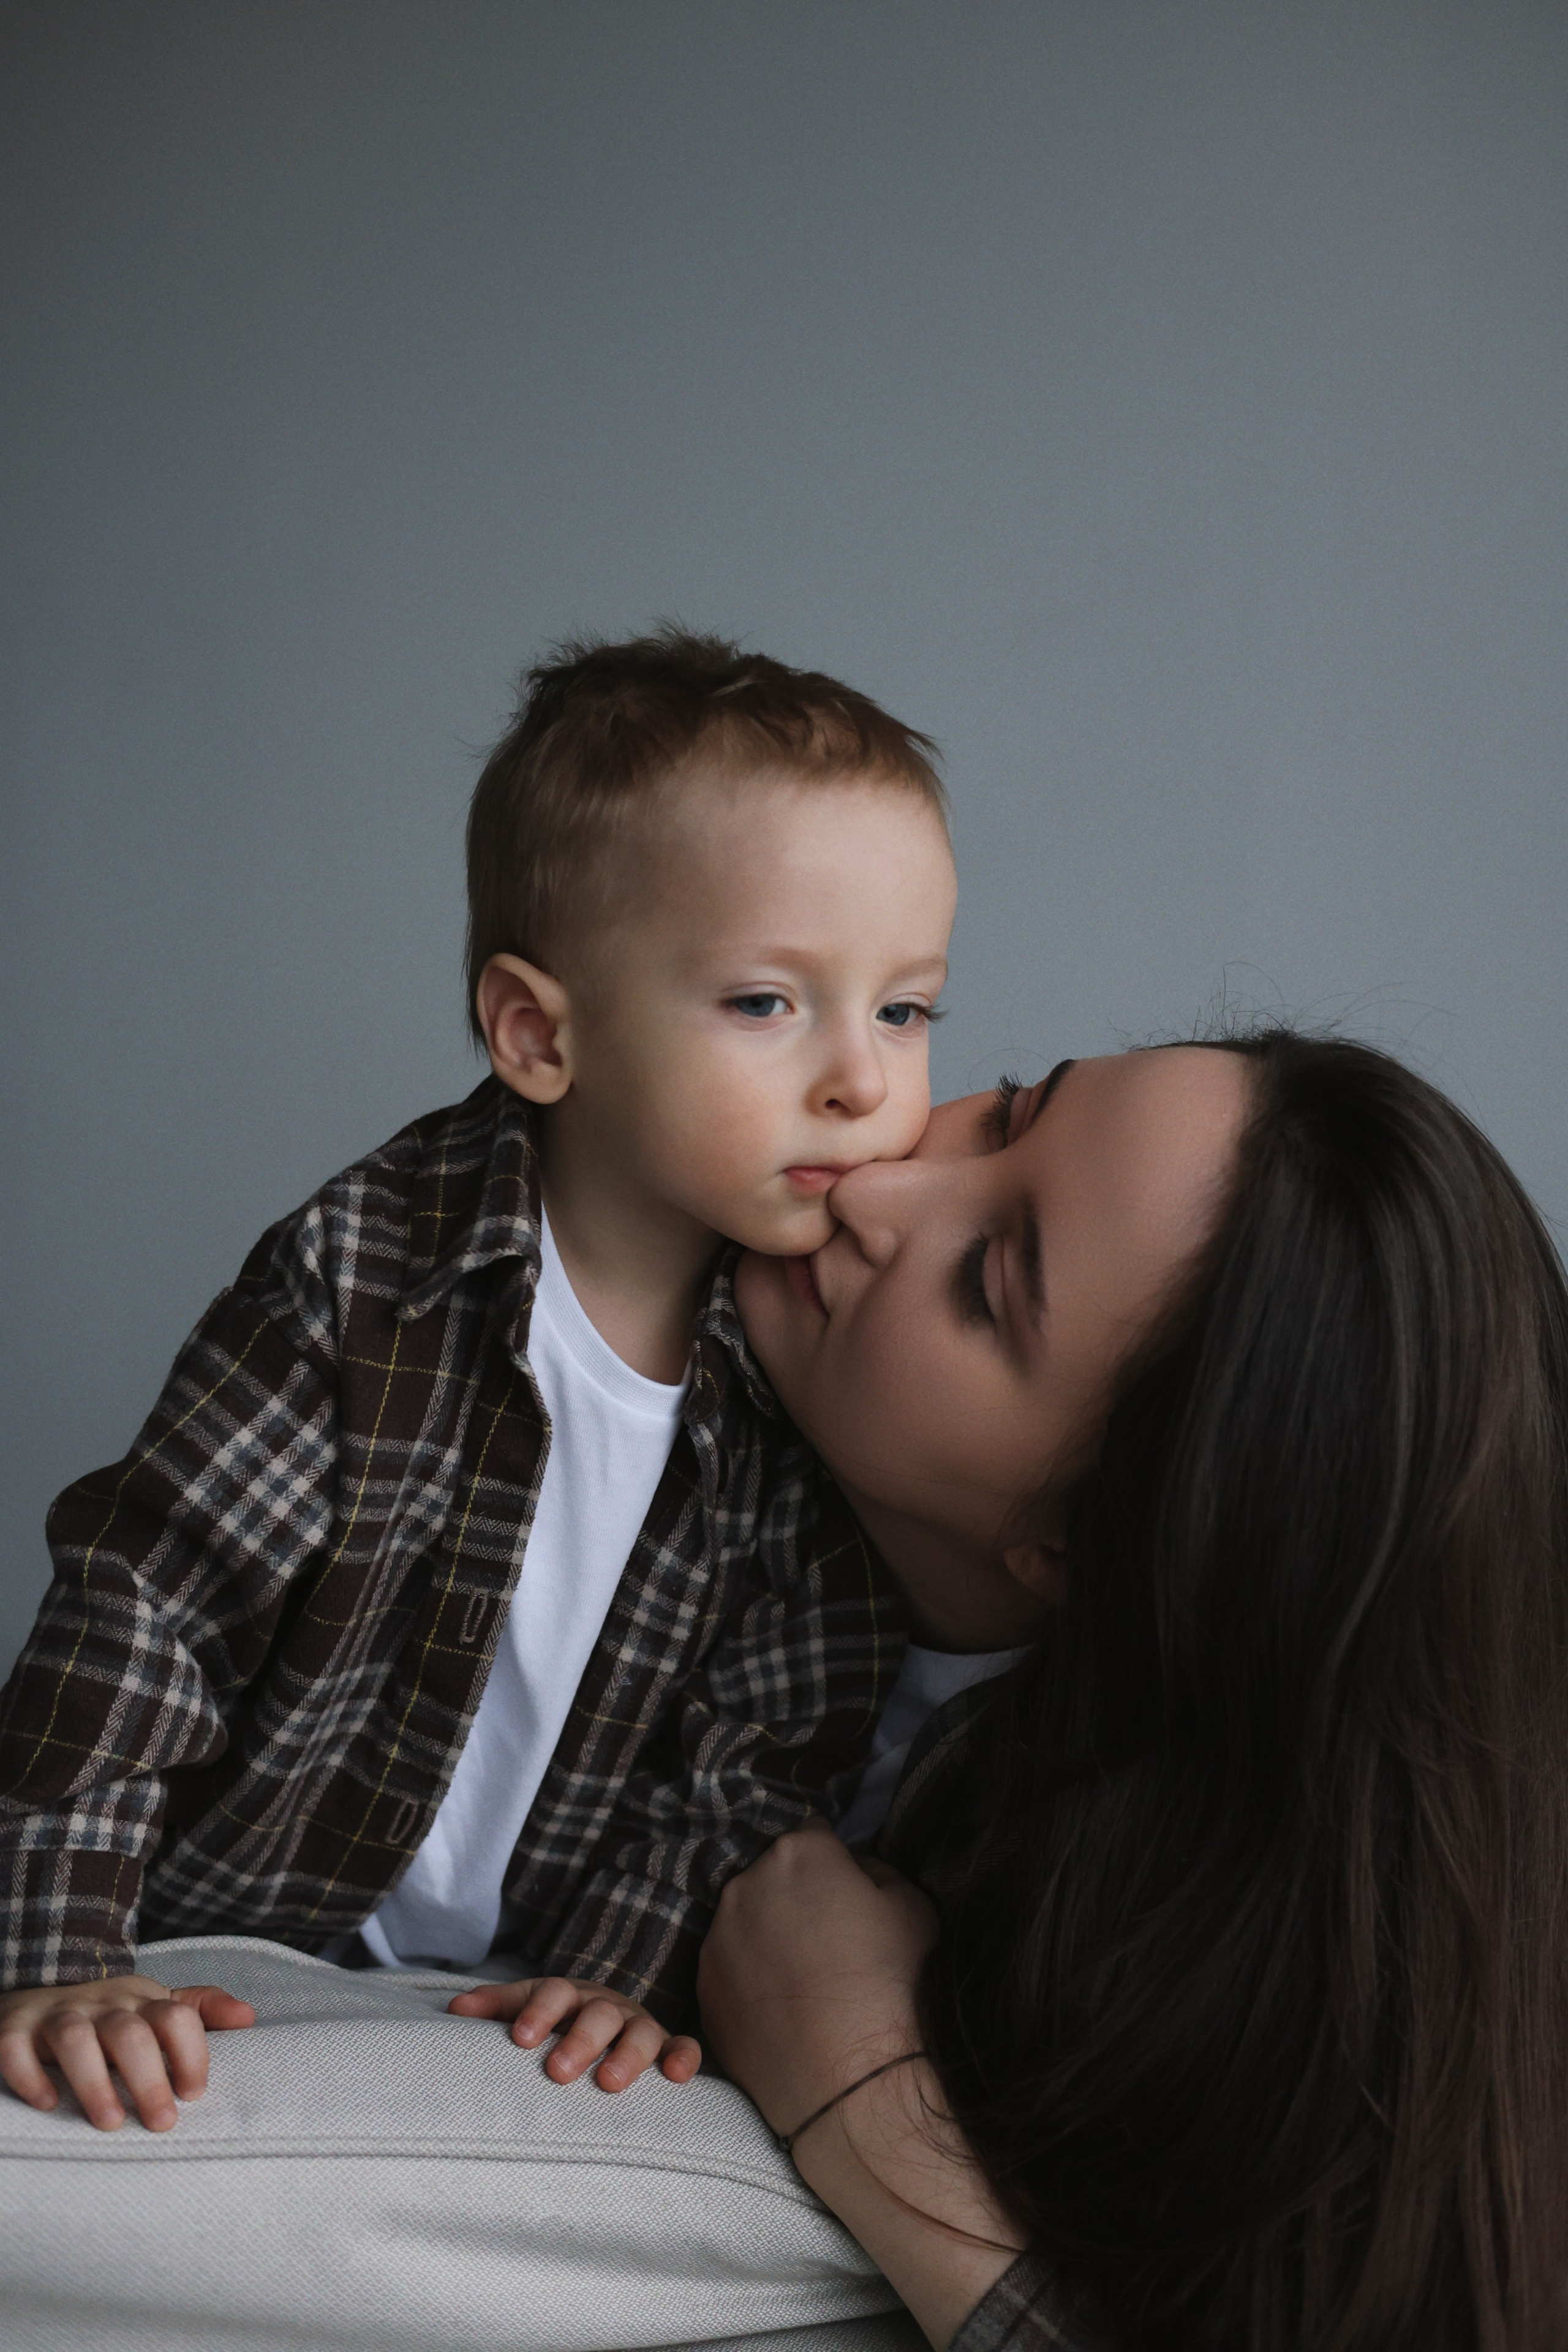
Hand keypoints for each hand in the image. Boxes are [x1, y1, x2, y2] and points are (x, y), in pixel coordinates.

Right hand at [0, 1974, 256, 2132]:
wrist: (40, 1990)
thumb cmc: (110, 2014)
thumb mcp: (156, 2006)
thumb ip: (201, 2010)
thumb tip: (249, 2018)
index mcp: (140, 2002)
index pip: (177, 2017)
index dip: (192, 2053)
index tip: (195, 2093)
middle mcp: (101, 2005)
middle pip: (130, 2033)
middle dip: (148, 2078)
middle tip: (161, 2123)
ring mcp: (56, 2015)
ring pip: (75, 2039)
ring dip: (93, 2081)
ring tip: (109, 2122)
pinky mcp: (14, 2029)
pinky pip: (15, 2047)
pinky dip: (29, 2074)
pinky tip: (47, 2104)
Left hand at [447, 1975, 700, 2090]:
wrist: (610, 2022)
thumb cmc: (558, 2024)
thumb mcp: (528, 2009)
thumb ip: (496, 2008)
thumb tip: (453, 2012)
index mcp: (570, 1996)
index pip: (553, 1993)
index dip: (538, 2012)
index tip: (519, 2038)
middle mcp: (606, 2006)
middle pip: (596, 2014)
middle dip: (578, 2040)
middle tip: (557, 2072)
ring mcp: (640, 2025)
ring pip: (641, 2030)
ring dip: (627, 2053)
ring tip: (610, 2083)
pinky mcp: (669, 2047)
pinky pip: (684, 2047)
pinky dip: (682, 2057)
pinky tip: (676, 2076)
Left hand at [700, 1825, 1017, 2350]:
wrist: (853, 2084)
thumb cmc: (892, 1987)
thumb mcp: (913, 1906)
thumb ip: (877, 1871)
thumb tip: (853, 1873)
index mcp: (799, 1853)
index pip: (814, 1835)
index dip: (834, 1863)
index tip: (846, 1893)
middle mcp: (745, 1885)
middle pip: (772, 1877)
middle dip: (795, 1897)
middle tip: (827, 1940)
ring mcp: (716, 1940)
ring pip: (745, 1923)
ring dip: (767, 1938)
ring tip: (804, 1984)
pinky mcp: (703, 1991)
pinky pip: (729, 1970)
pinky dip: (749, 1981)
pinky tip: (782, 2012)